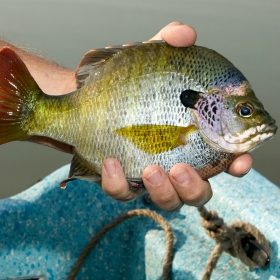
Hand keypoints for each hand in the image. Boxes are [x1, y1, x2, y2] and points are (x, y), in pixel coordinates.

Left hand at [102, 22, 252, 209]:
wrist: (89, 97)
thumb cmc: (127, 82)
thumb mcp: (149, 60)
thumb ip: (169, 45)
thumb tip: (185, 34)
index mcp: (190, 141)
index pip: (222, 159)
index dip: (236, 164)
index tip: (239, 161)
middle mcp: (174, 162)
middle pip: (197, 192)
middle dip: (194, 187)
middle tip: (181, 168)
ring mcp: (147, 175)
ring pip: (166, 200)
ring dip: (162, 192)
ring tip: (151, 170)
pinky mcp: (121, 179)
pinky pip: (123, 192)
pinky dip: (118, 182)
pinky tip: (111, 162)